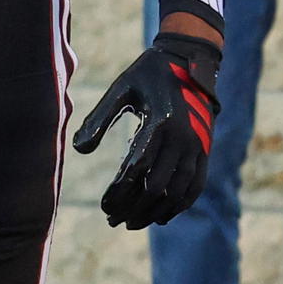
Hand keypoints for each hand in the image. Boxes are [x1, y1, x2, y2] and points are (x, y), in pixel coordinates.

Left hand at [73, 31, 220, 229]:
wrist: (189, 60)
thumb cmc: (148, 74)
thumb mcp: (120, 88)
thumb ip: (98, 118)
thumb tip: (78, 150)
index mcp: (160, 122)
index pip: (137, 169)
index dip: (120, 193)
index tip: (103, 206)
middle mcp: (182, 138)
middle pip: (158, 187)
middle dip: (133, 209)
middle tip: (111, 220)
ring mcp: (197, 146)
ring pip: (178, 192)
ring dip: (155, 213)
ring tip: (131, 223)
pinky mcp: (205, 151)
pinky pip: (195, 186)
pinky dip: (179, 205)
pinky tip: (161, 217)